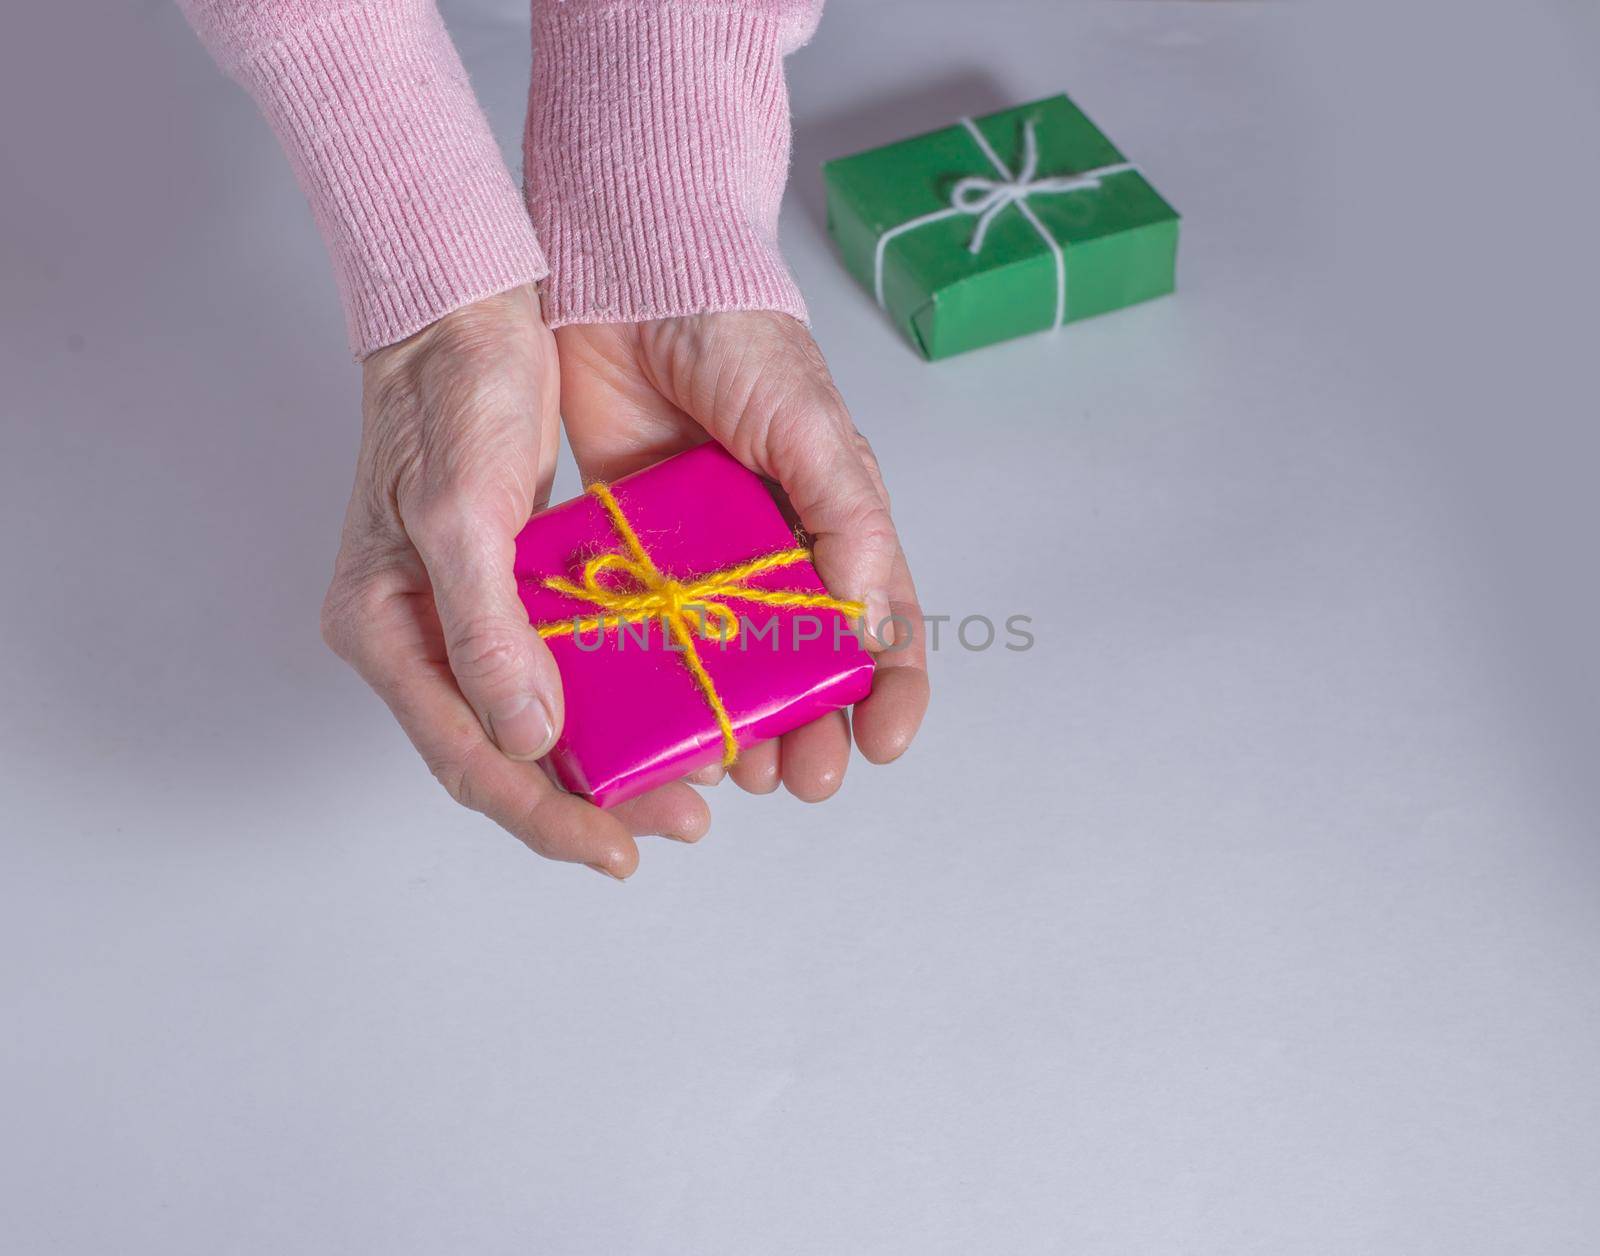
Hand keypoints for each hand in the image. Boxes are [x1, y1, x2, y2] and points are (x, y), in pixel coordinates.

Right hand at [319, 286, 707, 877]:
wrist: (464, 309)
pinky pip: (560, 665)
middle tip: (677, 821)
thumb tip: (527, 741)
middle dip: (589, 800)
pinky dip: (611, 695)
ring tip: (686, 779)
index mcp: (385, 632)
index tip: (619, 852)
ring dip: (607, 756)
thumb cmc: (447, 394)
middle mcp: (420, 639)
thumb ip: (486, 633)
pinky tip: (667, 705)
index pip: (468, 758)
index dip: (544, 817)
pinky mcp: (509, 587)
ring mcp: (465, 616)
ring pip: (537, 720)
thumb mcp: (461, 512)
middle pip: (505, 756)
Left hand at [555, 310, 929, 800]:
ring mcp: (704, 562)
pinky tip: (654, 722)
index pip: (884, 626)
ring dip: (738, 725)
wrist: (630, 281)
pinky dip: (658, 686)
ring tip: (732, 768)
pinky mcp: (636, 554)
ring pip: (728, 669)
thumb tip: (872, 623)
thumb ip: (846, 520)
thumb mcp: (809, 428)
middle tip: (799, 778)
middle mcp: (775, 554)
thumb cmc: (737, 340)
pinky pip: (650, 637)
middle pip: (806, 667)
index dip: (891, 690)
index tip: (881, 745)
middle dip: (812, 729)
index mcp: (836, 524)